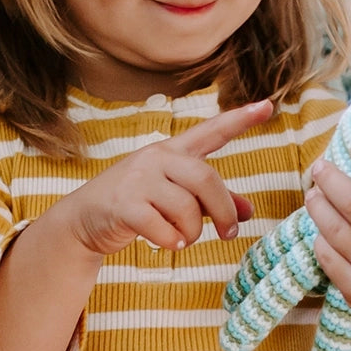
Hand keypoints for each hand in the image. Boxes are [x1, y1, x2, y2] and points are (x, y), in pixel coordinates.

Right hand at [59, 99, 273, 256]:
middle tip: (230, 234)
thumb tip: (248, 212)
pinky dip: (172, 242)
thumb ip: (210, 201)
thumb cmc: (136, 204)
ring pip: (187, 207)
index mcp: (172, 151)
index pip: (211, 131)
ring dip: (192, 232)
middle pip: (206, 180)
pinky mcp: (124, 204)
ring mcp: (138, 179)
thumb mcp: (174, 197)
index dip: (240, 119)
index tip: (267, 106)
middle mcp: (156, 158)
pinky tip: (167, 243)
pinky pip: (163, 228)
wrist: (83, 220)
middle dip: (224, 211)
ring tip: (183, 238)